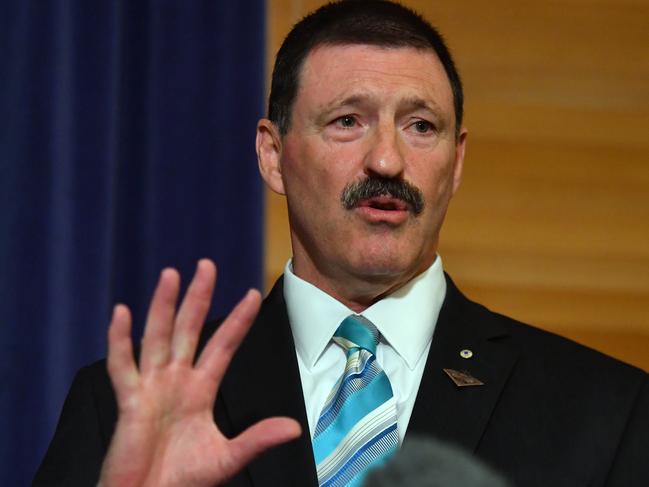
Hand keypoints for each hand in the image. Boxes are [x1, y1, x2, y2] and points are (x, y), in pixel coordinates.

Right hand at [98, 259, 300, 486]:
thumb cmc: (183, 480)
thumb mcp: (227, 457)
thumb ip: (257, 439)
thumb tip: (295, 428)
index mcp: (200, 390)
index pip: (223, 346)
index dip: (238, 321)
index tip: (253, 295)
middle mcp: (176, 381)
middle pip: (189, 329)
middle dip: (198, 297)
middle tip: (207, 265)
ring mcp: (151, 388)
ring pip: (157, 337)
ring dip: (163, 306)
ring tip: (171, 275)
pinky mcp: (129, 402)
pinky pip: (122, 366)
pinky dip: (119, 341)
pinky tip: (122, 313)